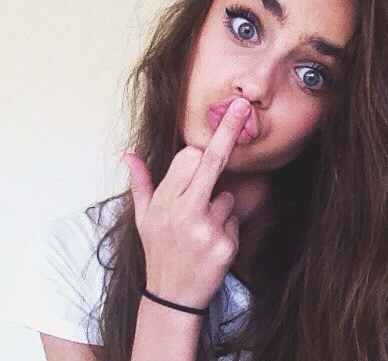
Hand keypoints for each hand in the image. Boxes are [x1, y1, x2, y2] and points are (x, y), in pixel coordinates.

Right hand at [123, 97, 251, 309]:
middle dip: (229, 131)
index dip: (200, 150)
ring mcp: (206, 229)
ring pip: (228, 196)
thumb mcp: (143, 218)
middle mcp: (184, 211)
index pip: (189, 157)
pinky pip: (235, 221)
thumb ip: (140, 183)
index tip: (218, 128)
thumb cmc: (158, 250)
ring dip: (221, 206)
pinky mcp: (225, 246)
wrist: (171, 296)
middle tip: (243, 107)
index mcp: (164, 200)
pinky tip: (211, 243)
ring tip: (201, 228)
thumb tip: (128, 155)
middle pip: (212, 160)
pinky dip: (228, 228)